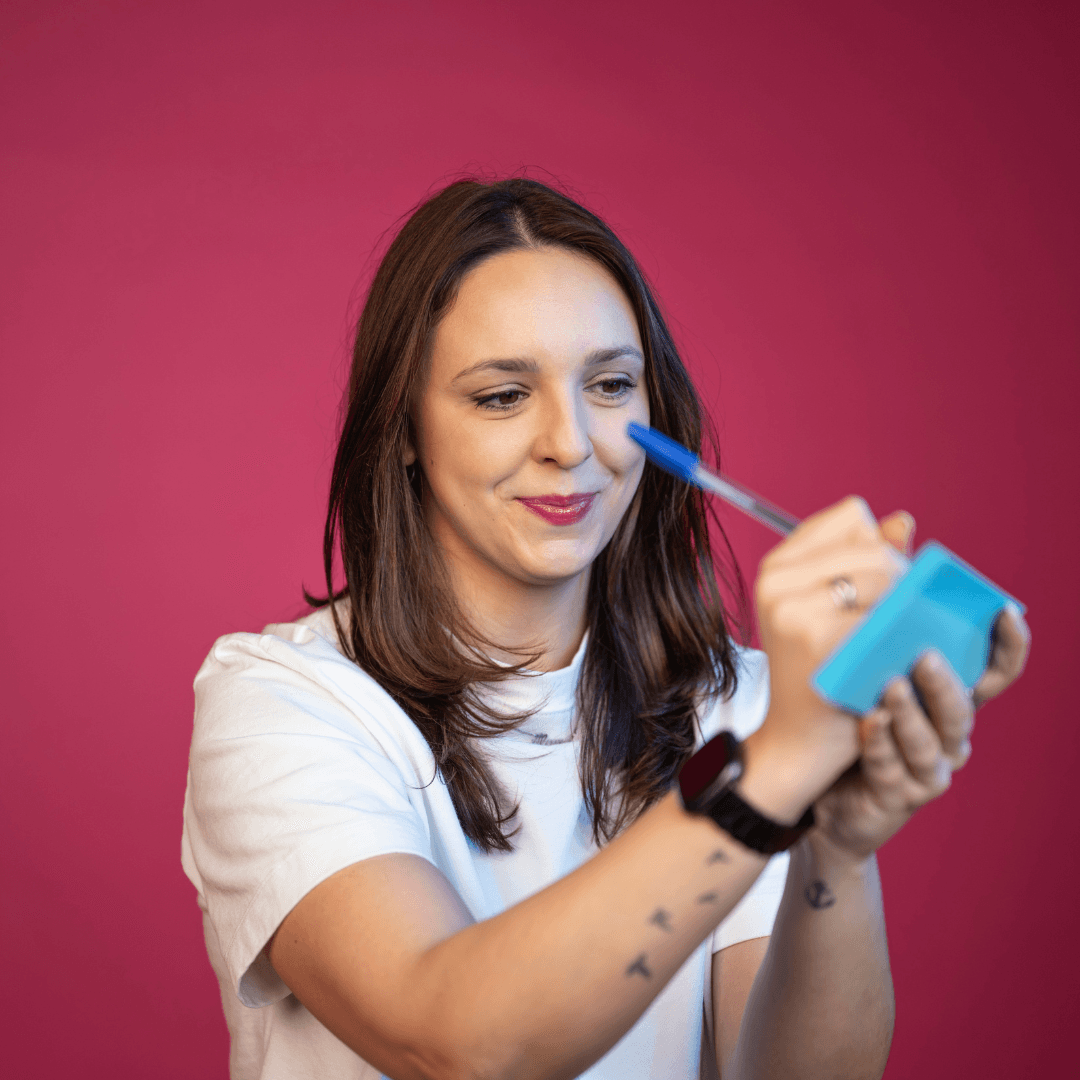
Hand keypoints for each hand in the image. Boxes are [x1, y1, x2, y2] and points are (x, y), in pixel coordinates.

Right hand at [751, 497, 908, 804]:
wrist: (799, 740)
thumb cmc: (822, 672)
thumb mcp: (832, 608)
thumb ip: (867, 560)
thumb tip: (904, 522)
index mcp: (777, 565)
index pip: (852, 516)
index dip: (877, 546)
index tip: (875, 586)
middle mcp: (776, 581)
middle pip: (874, 546)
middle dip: (900, 579)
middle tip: (895, 622)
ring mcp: (792, 610)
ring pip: (883, 577)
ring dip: (904, 607)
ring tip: (892, 639)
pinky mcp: (816, 641)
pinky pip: (882, 617)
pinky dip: (899, 636)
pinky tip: (889, 659)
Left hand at [809, 519, 1030, 864]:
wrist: (808, 762)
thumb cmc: (844, 693)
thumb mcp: (859, 634)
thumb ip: (881, 585)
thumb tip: (894, 521)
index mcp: (944, 684)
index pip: (994, 665)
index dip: (1007, 643)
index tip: (1003, 611)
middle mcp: (946, 724)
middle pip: (968, 703)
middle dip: (947, 677)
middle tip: (923, 651)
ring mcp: (925, 762)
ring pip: (936, 741)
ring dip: (915, 711)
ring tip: (890, 686)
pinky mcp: (895, 790)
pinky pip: (893, 769)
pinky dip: (880, 745)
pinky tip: (865, 723)